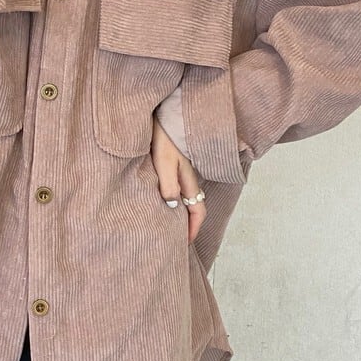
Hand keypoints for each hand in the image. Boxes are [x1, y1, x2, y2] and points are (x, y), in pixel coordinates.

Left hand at [151, 117, 205, 243]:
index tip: (185, 244)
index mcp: (188, 181)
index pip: (197, 211)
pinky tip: (163, 202)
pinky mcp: (173, 165)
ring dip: (182, 213)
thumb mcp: (164, 164)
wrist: (165, 116)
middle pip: (193, 207)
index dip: (193, 229)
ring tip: (170, 225)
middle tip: (178, 239)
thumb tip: (173, 207)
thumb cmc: (164, 138)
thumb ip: (168, 186)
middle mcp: (188, 179)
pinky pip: (177, 188)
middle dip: (189, 225)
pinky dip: (174, 200)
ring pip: (186, 198)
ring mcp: (182, 172)